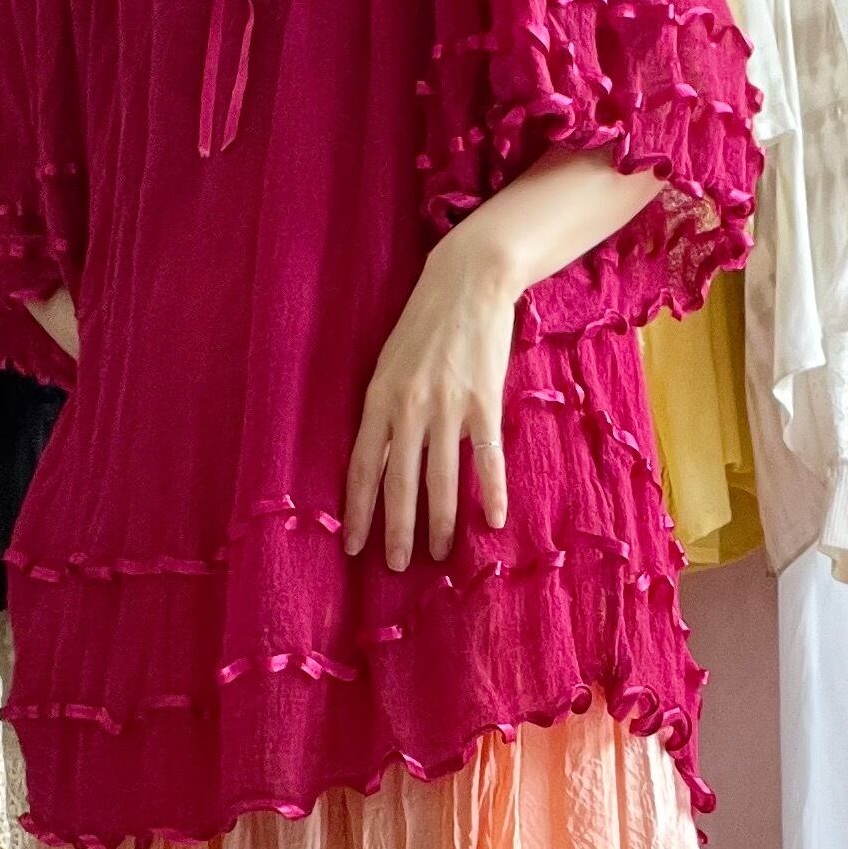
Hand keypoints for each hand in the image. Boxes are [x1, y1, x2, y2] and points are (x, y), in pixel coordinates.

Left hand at [344, 228, 514, 569]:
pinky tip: (493, 520)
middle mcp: (408, 407)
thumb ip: (385, 412)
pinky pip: (486, 457)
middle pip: (398, 482)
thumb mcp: (391, 366)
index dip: (358, 510)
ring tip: (437, 554)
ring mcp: (446, 406)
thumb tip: (380, 461)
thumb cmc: (425, 324)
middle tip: (396, 566)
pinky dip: (490, 491)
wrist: (467, 281)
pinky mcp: (483, 401)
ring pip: (440, 478)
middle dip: (396, 529)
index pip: (362, 467)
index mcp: (379, 398)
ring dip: (439, 521)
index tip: (354, 546)